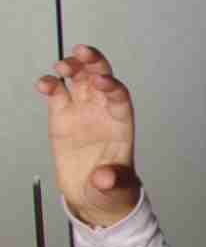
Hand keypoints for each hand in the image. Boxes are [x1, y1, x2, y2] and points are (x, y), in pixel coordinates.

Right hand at [35, 44, 140, 227]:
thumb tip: (104, 177)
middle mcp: (102, 110)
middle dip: (93, 62)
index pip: (120, 96)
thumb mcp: (116, 189)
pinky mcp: (62, 115)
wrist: (91, 194)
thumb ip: (112, 181)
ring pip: (79, 78)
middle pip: (100, 77)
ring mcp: (82, 110)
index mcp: (121, 123)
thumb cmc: (111, 187)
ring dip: (72, 66)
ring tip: (62, 66)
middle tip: (82, 52)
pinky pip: (57, 93)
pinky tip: (43, 83)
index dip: (112, 86)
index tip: (102, 82)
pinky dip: (50, 84)